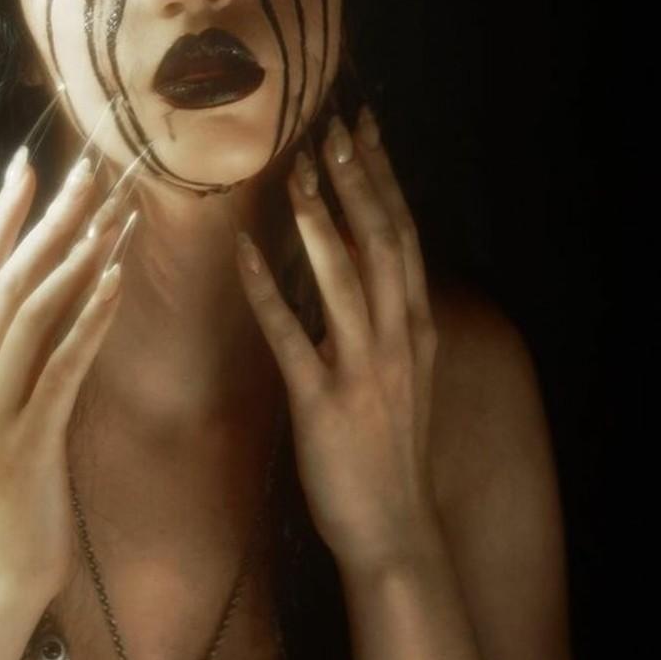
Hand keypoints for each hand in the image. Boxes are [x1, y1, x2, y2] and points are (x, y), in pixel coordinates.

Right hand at [0, 147, 131, 601]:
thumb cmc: (3, 482)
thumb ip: (7, 350)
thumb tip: (44, 285)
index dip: (2, 215)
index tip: (29, 165)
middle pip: (6, 277)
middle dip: (49, 218)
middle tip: (87, 170)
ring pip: (30, 312)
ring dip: (74, 256)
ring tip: (110, 212)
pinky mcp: (27, 440)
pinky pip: (61, 366)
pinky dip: (87, 319)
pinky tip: (115, 282)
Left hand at [236, 108, 439, 575]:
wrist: (395, 531)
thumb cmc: (388, 451)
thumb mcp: (401, 375)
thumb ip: (383, 317)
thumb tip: (351, 258)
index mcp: (417, 328)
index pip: (403, 236)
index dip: (382, 179)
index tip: (362, 129)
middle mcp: (398, 339)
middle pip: (382, 243)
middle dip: (357, 182)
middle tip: (330, 128)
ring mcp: (364, 371)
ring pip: (345, 280)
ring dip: (320, 223)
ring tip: (295, 173)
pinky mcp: (322, 403)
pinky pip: (291, 336)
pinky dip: (267, 290)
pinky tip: (243, 252)